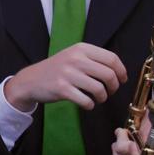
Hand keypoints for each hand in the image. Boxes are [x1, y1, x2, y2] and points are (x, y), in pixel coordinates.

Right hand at [4, 42, 127, 112]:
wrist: (31, 80)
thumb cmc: (57, 70)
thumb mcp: (73, 56)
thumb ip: (93, 59)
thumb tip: (118, 72)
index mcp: (81, 48)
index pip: (112, 59)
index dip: (121, 72)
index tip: (122, 80)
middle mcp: (75, 59)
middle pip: (109, 75)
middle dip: (114, 87)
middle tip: (110, 92)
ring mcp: (68, 74)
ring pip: (99, 89)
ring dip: (103, 98)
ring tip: (98, 99)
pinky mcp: (62, 89)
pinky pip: (86, 101)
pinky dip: (90, 105)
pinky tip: (87, 104)